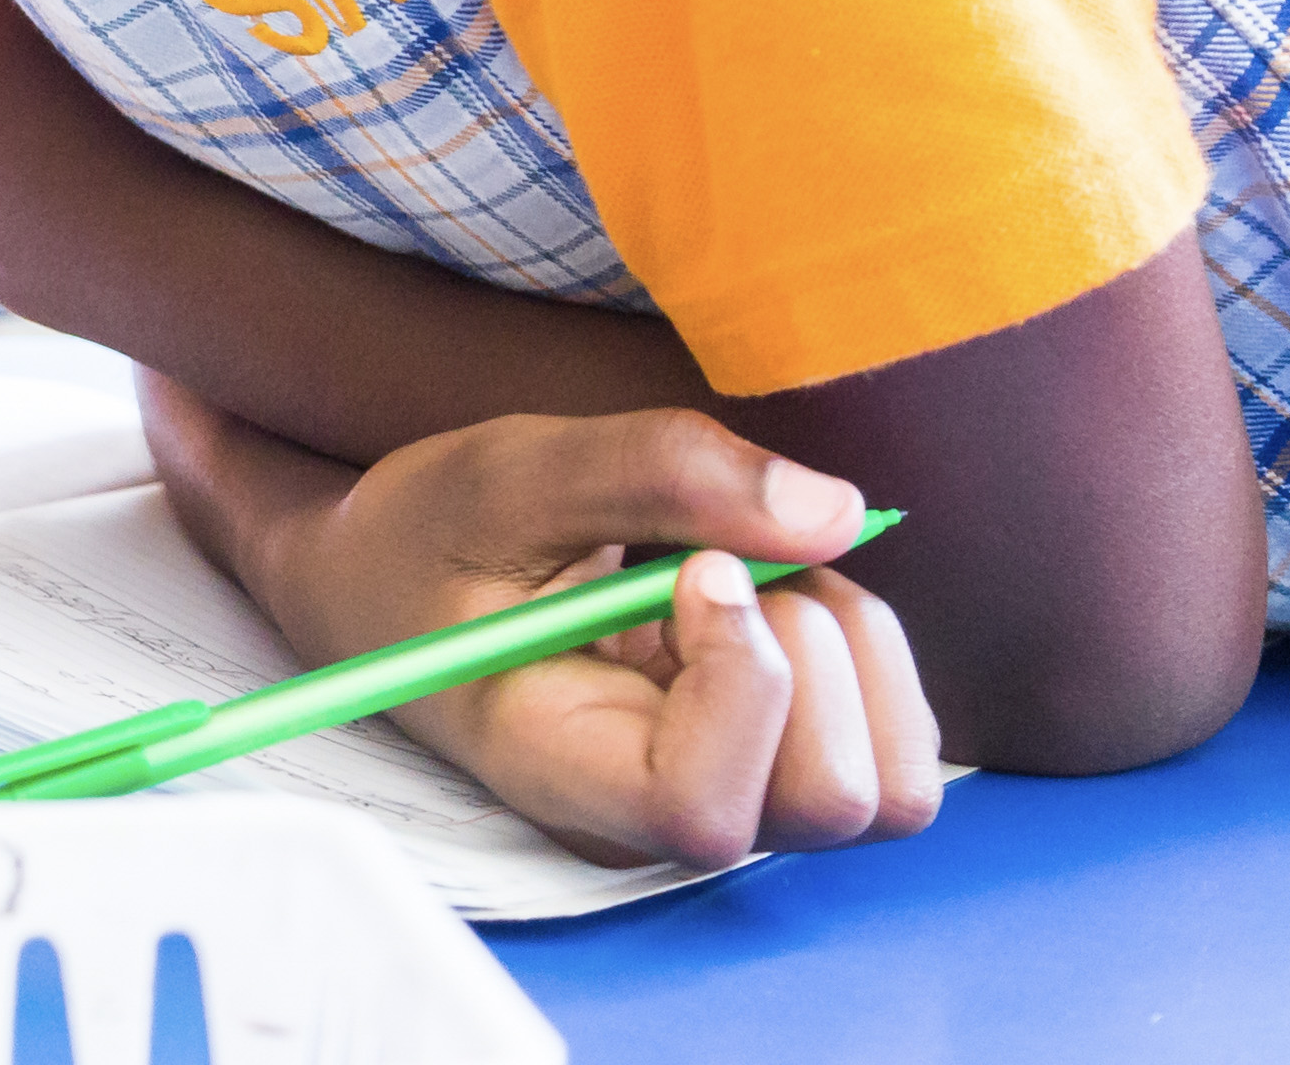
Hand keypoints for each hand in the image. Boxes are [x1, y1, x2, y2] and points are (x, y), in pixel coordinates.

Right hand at [144, 373, 946, 870]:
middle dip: (813, 649)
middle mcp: (657, 818)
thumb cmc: (429, 534)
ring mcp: (726, 801)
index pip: (702, 808)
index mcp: (561, 772)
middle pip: (829, 800)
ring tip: (760, 576)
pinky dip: (866, 651)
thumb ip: (656, 471)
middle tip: (721, 557)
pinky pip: (895, 748)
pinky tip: (777, 597)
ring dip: (854, 651)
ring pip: (889, 787)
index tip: (697, 570)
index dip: (739, 686)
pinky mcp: (772, 770)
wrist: (394, 578)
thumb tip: (840, 510)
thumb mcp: (507, 472)